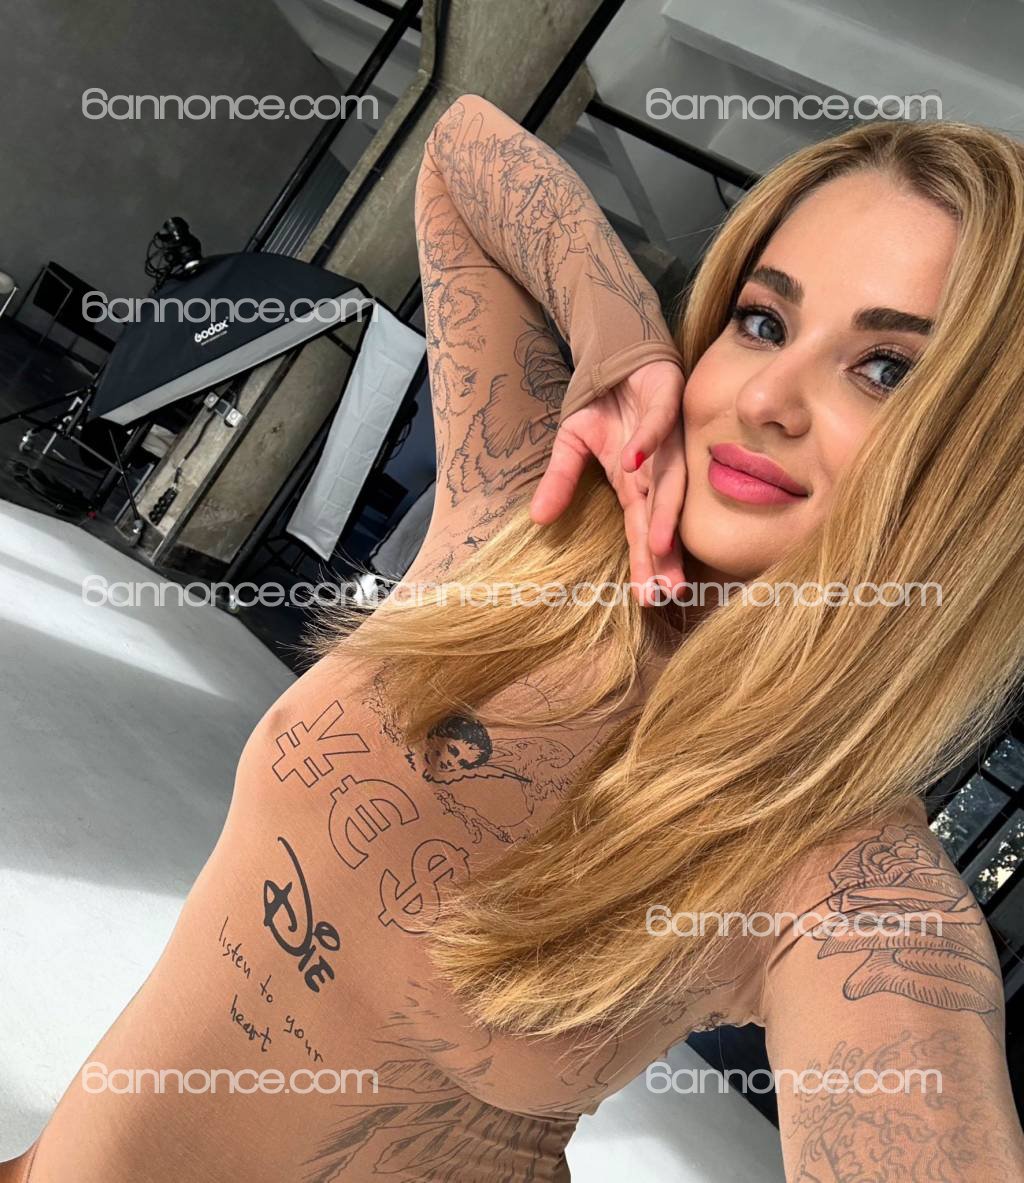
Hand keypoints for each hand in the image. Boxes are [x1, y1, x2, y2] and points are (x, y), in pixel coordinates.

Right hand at [530, 359, 686, 605]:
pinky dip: (646, 443)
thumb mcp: (571, 446)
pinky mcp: (666, 402)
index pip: (640, 530)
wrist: (616, 354)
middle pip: (661, 517)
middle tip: (668, 590)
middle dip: (664, 554)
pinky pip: (657, 426)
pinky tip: (633, 464)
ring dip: (665, 511)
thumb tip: (538, 520)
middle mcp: (656, 469)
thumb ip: (560, 481)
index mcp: (634, 484)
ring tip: (661, 544)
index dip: (645, 562)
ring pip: (670, 480)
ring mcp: (665, 439)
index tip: (646, 597)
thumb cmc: (603, 404)